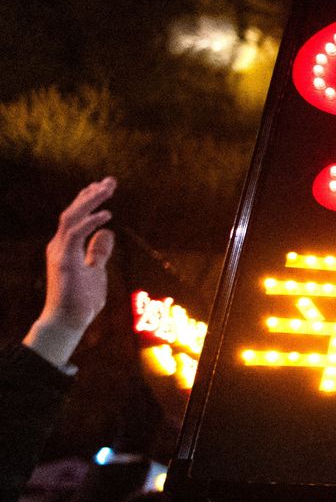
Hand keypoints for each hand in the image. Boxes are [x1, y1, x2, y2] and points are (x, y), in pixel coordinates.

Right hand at [25, 177, 116, 369]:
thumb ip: (99, 251)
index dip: (88, 199)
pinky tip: (106, 214)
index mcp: (66, 246)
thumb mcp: (96, 269)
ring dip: (89, 202)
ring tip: (107, 189)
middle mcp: (60, 245)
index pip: (76, 216)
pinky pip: (74, 235)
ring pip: (71, 218)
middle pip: (73, 212)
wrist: (69, 321)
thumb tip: (107, 232)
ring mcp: (60, 252)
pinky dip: (89, 222)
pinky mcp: (64, 262)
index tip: (104, 186)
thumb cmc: (81, 299)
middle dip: (91, 194)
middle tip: (110, 180)